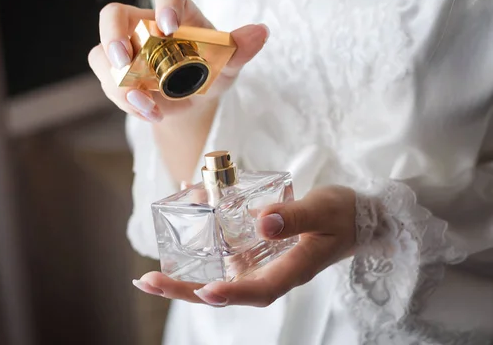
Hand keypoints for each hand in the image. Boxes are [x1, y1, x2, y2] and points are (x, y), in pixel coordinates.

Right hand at [88, 0, 269, 122]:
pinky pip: (109, 84)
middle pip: (113, 16)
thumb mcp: (229, 62)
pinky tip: (151, 113)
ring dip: (120, 83)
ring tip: (148, 106)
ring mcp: (126, 50)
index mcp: (177, 13)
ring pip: (103, 56)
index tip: (169, 26)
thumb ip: (240, 48)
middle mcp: (145, 26)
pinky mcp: (116, 74)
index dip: (165, 6)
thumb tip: (260, 32)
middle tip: (124, 62)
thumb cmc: (211, 70)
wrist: (196, 98)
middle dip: (112, 37)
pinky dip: (127, 102)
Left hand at [132, 186, 356, 306]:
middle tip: (149, 283)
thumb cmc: (342, 214)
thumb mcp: (323, 210)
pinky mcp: (255, 250)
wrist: (354, 216)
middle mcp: (271, 272)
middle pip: (226, 290)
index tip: (205, 291)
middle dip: (186, 290)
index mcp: (292, 271)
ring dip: (185, 276)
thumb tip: (262, 223)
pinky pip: (224, 252)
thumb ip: (295, 217)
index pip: (259, 289)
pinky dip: (201, 245)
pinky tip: (181, 227)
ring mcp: (260, 263)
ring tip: (150, 275)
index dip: (232, 293)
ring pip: (219, 276)